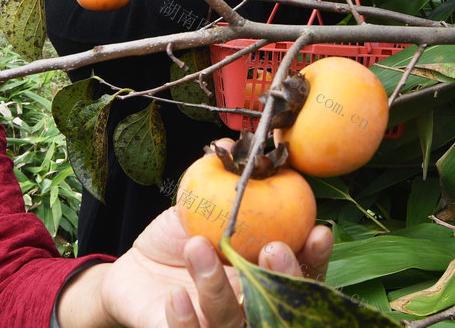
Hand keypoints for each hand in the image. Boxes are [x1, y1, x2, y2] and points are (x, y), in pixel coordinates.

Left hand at [91, 208, 331, 326]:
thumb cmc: (178, 239)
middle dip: (283, 277)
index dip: (314, 258)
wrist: (135, 270)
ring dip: (216, 285)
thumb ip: (224, 186)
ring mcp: (216, 325)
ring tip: (196, 246)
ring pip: (232, 322)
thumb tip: (236, 144)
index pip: (300, 274)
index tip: (319, 231)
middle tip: (273, 247)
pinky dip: (185, 320)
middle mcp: (248, 306)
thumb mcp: (200, 207)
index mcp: (260, 275)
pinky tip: (175, 296)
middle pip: (279, 308)